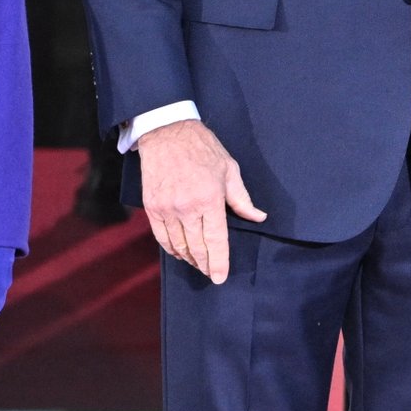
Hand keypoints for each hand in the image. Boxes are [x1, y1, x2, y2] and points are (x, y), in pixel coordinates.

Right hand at [135, 118, 265, 283]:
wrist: (167, 133)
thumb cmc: (202, 149)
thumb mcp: (229, 169)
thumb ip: (242, 199)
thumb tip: (258, 217)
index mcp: (210, 199)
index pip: (216, 241)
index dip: (219, 262)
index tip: (220, 277)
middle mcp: (187, 208)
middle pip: (197, 248)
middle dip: (205, 265)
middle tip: (211, 272)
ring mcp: (167, 209)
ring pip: (179, 246)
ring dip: (189, 259)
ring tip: (198, 263)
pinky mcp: (152, 207)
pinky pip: (161, 237)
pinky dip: (171, 249)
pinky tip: (180, 252)